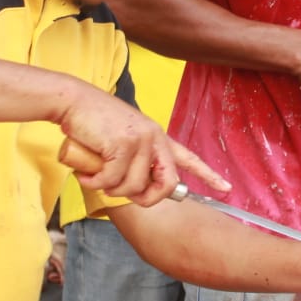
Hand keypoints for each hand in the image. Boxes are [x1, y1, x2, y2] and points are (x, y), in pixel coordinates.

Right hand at [57, 91, 229, 206]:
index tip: (226, 187)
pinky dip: (96, 183)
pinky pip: (112, 180)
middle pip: (166, 184)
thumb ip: (134, 160)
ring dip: (110, 189)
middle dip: (145, 198)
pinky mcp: (122, 144)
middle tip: (122, 194)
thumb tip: (137, 189)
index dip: (208, 175)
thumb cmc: (93, 123)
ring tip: (96, 175)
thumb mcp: (122, 140)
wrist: (74, 102)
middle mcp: (154, 137)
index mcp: (157, 137)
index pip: (188, 157)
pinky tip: (87, 173)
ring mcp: (140, 140)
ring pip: (133, 187)